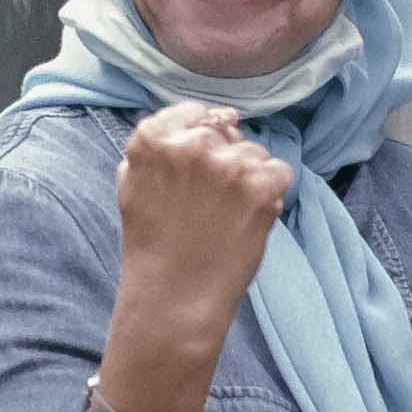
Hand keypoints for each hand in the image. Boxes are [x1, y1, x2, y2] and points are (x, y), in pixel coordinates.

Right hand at [110, 103, 297, 383]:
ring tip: (228, 216)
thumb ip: (156, 148)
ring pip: (255, 153)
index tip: (199, 168)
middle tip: (212, 202)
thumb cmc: (153, 247)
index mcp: (153, 139)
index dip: (202, 138)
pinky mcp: (261, 186)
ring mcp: (228, 164)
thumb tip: (195, 122)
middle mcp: (191, 144)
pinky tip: (248, 220)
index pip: (193, 113)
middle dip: (226, 160)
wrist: (175, 298)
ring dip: (250, 178)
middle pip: (227, 132)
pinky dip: (272, 195)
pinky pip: (279, 172)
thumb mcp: (133, 185)